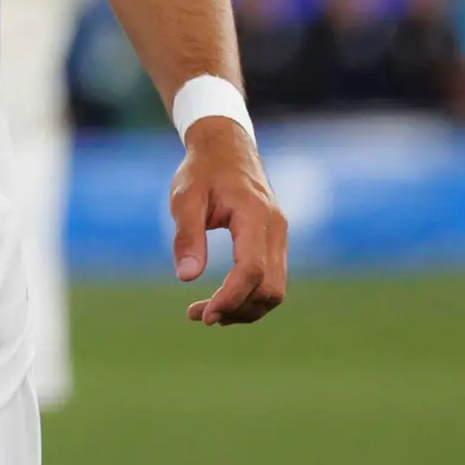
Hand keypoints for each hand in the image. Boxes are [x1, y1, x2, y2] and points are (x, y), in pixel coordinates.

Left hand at [169, 117, 287, 325]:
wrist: (227, 148)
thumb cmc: (202, 171)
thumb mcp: (185, 197)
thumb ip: (187, 235)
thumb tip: (187, 278)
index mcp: (255, 216)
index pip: (252, 270)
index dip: (231, 297)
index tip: (204, 315)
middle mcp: (276, 230)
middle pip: (270, 288)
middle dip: (236, 309)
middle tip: (196, 316)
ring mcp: (280, 238)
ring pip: (275, 290)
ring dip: (244, 309)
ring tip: (205, 313)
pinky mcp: (275, 244)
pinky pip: (271, 280)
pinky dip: (250, 297)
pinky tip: (222, 301)